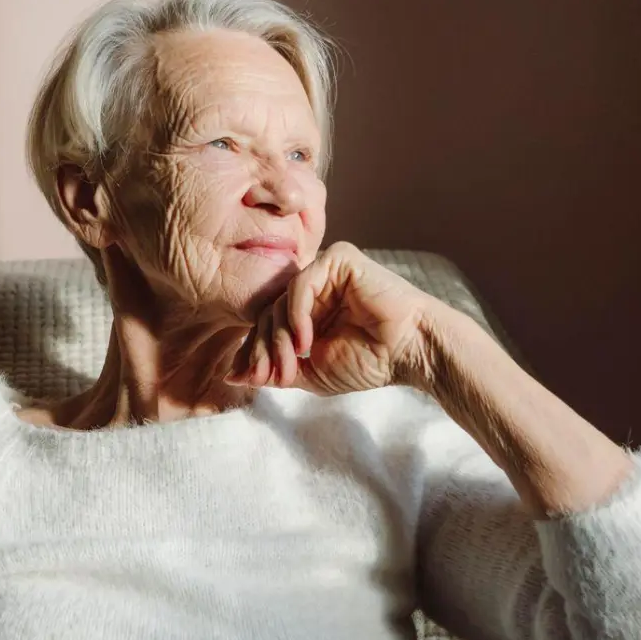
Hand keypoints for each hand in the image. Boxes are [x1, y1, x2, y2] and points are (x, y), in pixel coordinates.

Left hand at [226, 242, 437, 394]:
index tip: (250, 379)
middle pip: (267, 314)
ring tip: (292, 364)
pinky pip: (300, 284)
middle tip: (270, 376)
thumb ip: (273, 371)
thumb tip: (231, 376)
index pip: (265, 327)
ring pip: (279, 301)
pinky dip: (297, 315)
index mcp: (306, 312)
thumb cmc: (369, 362)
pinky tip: (306, 341)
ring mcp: (324, 272)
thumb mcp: (310, 374)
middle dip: (263, 349)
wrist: (410, 352)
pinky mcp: (338, 260)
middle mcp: (312, 288)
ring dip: (280, 338)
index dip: (253, 353)